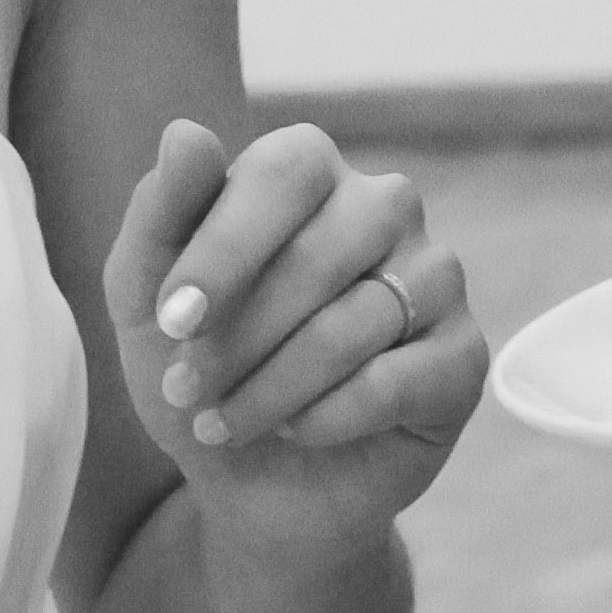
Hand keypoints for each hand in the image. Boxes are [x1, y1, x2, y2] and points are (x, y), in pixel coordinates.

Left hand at [108, 118, 482, 541]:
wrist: (255, 481)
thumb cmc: (202, 365)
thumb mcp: (148, 296)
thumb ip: (160, 211)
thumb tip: (185, 132)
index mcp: (309, 169)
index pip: (283, 173)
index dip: (225, 248)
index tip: (172, 321)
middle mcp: (384, 206)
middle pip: (318, 256)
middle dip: (239, 337)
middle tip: (186, 390)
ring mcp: (435, 278)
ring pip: (351, 326)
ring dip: (269, 389)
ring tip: (225, 421)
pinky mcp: (463, 356)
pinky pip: (392, 383)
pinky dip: (325, 418)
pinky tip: (293, 432)